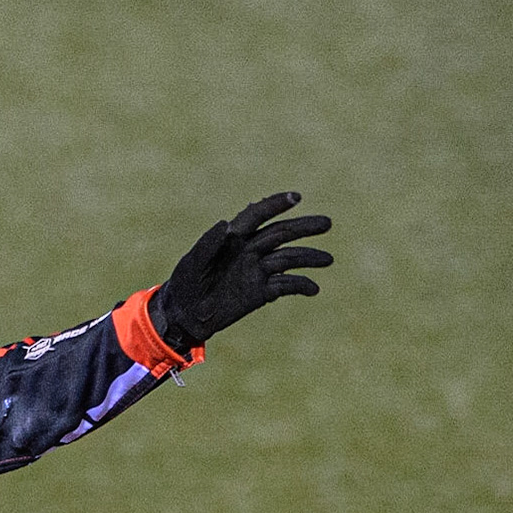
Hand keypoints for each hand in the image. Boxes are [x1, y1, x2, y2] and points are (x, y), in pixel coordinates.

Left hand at [151, 192, 332, 351]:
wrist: (184, 314)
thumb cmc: (185, 283)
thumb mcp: (192, 263)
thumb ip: (208, 244)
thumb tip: (225, 224)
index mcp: (233, 237)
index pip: (257, 216)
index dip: (275, 205)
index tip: (295, 197)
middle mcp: (249, 250)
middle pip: (281, 233)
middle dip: (304, 227)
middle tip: (327, 223)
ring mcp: (257, 270)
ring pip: (288, 258)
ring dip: (308, 257)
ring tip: (328, 259)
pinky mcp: (261, 291)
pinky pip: (285, 286)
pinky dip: (300, 286)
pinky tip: (313, 288)